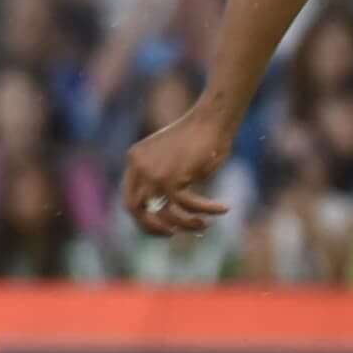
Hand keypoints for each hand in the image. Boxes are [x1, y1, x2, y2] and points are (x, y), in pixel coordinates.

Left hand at [119, 102, 241, 234]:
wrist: (212, 119)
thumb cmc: (200, 137)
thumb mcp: (173, 157)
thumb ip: (163, 176)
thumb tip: (167, 212)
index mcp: (135, 158)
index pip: (129, 196)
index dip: (144, 216)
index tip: (163, 224)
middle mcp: (139, 166)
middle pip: (134, 209)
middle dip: (153, 227)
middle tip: (173, 233)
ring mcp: (153, 173)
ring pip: (163, 213)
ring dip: (185, 224)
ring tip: (203, 225)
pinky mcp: (172, 178)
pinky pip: (187, 206)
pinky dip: (206, 209)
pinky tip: (222, 209)